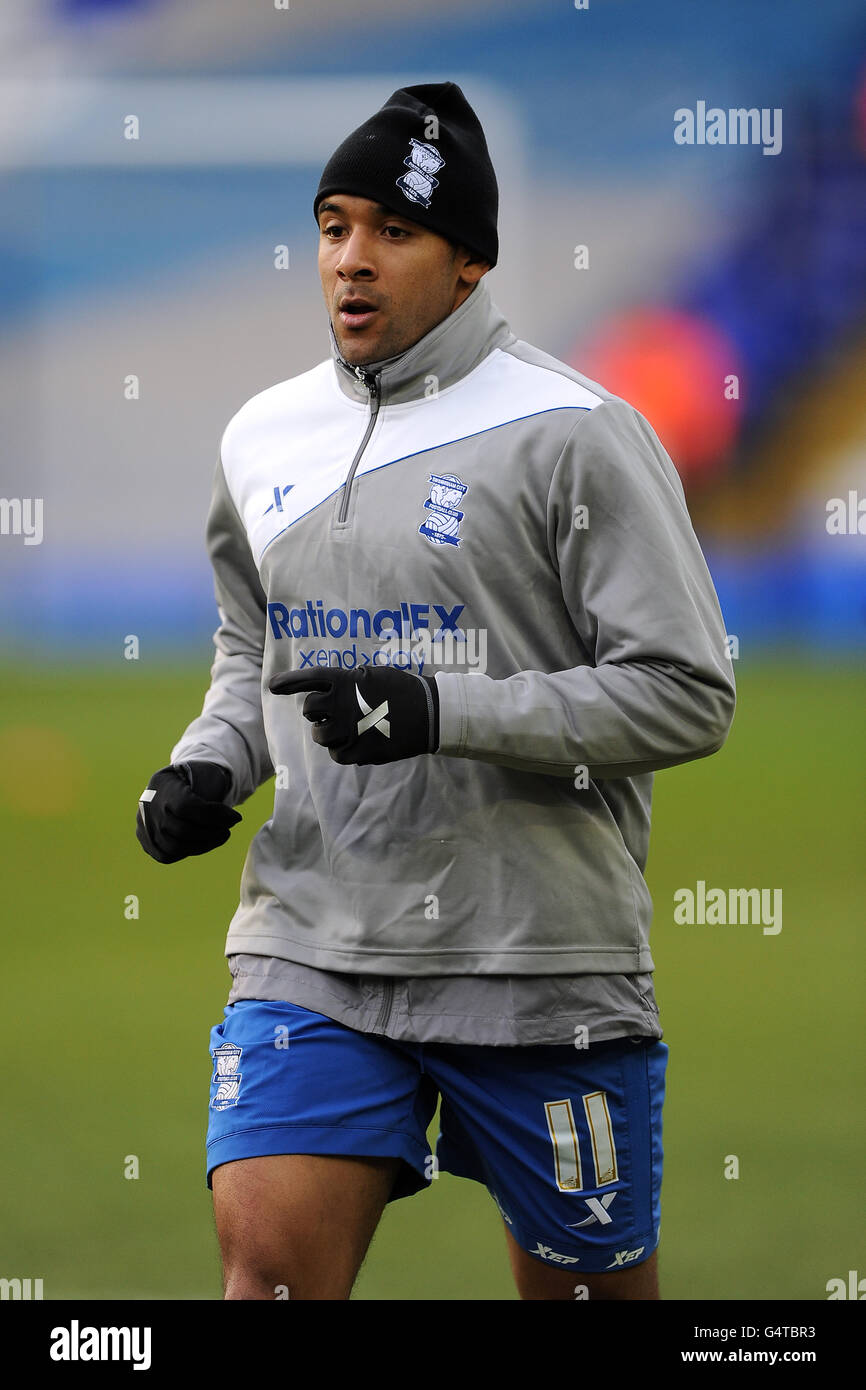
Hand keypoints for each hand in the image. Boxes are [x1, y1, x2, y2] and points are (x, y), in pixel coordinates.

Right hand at [136, 761, 240, 863]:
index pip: (187, 807)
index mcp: (162, 785)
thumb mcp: (205, 774)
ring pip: (176, 847)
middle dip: (212, 832)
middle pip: (183, 830)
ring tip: (220, 836)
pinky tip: (204, 842)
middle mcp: (148, 807)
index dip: (216, 816)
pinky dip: (189, 851)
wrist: (171, 785)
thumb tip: (229, 819)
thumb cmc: (194, 779)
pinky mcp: (146, 840)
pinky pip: (167, 855)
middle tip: (228, 829)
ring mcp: (144, 825)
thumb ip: (215, 791)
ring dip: (204, 845)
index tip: (236, 818)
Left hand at [269, 665, 438, 764]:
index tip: (272, 686)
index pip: (309, 679)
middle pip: (310, 710)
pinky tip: (357, 742)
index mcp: (345, 681)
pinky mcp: (360, 752)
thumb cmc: (402, 690)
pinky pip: (336, 754)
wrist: (430, 713)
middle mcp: (342, 705)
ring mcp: (349, 730)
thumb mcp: (373, 675)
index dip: (289, 682)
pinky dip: (341, 749)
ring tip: (345, 728)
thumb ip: (347, 682)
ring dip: (326, 732)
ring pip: (319, 735)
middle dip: (316, 711)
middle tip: (332, 712)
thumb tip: (326, 691)